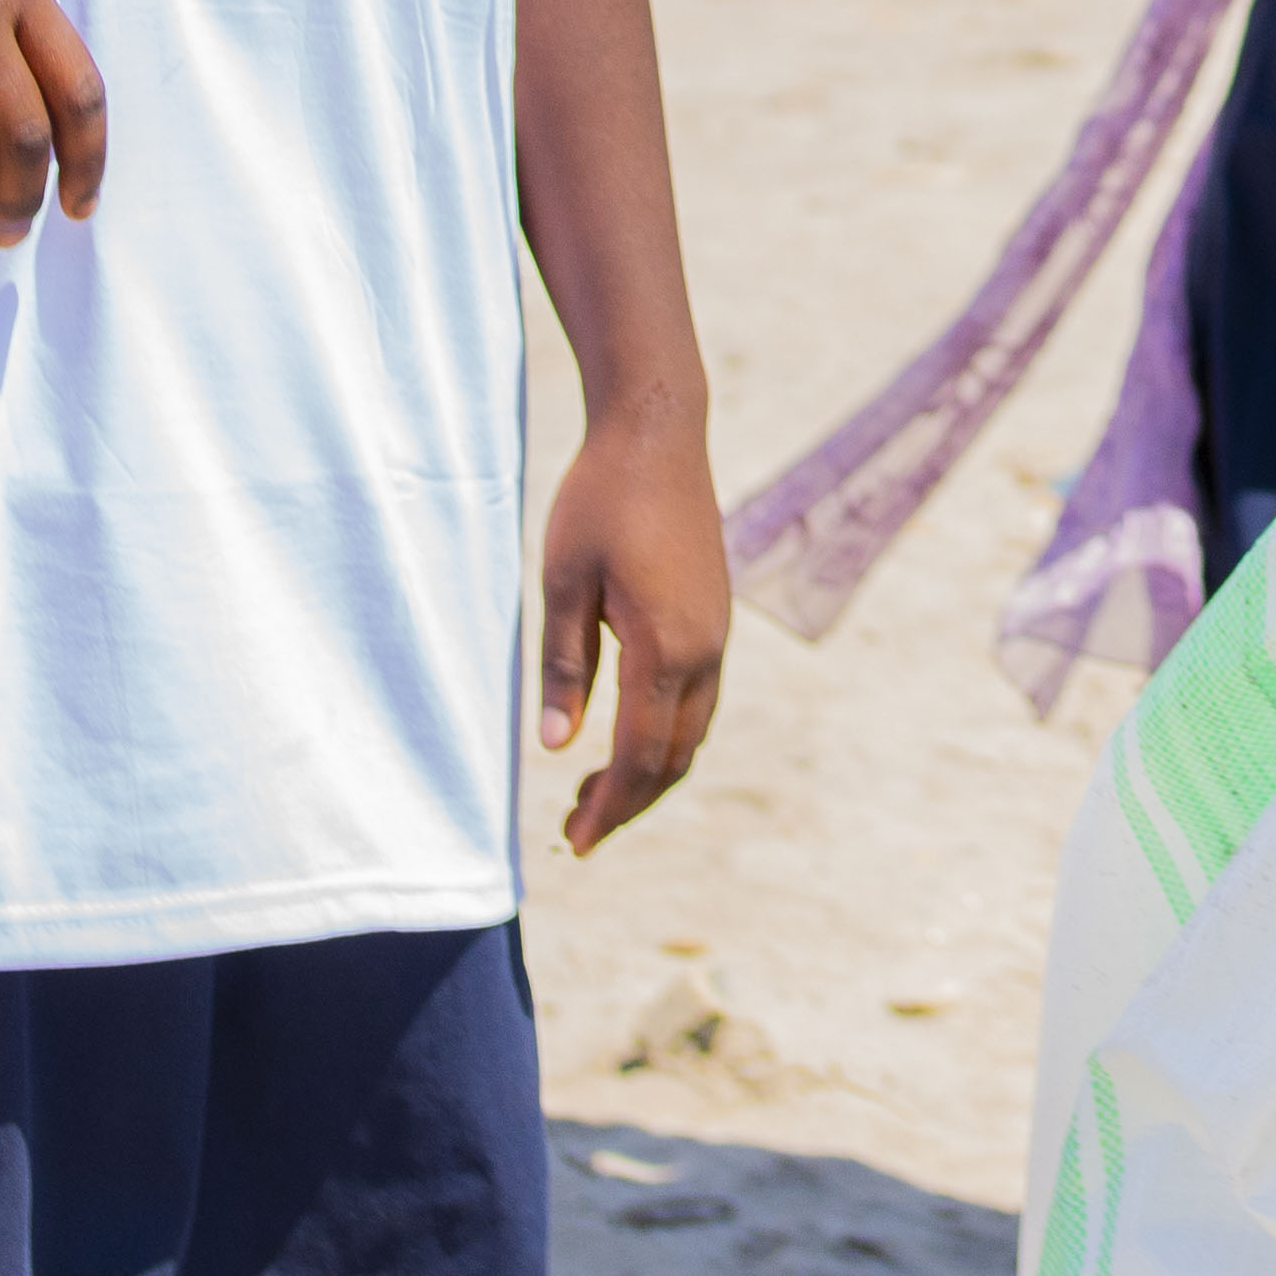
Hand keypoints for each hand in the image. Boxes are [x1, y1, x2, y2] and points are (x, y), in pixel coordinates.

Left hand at [538, 412, 728, 853]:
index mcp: (666, 648)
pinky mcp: (716, 616)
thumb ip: (563, 668)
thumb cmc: (600, 501)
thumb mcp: (562, 585)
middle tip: (575, 828)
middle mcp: (705, 649)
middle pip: (676, 757)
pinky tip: (628, 733)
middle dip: (630, 801)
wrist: (657, 433)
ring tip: (594, 790)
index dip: (609, 808)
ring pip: (694, 731)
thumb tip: (557, 746)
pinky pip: (699, 700)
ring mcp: (717, 632)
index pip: (641, 756)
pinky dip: (668, 736)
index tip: (575, 842)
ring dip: (651, 771)